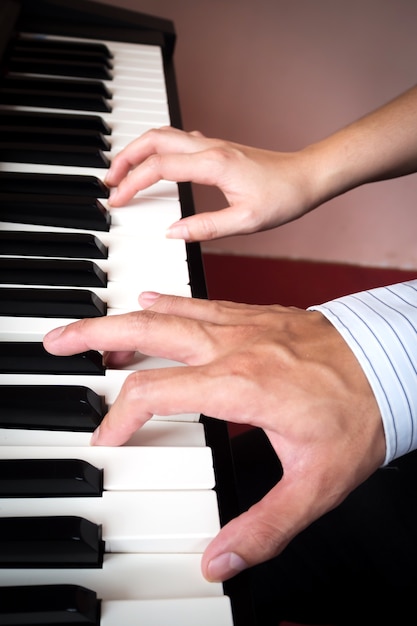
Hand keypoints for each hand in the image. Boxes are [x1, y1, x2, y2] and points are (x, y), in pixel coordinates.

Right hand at [43, 293, 384, 581]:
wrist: (393, 362)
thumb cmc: (360, 413)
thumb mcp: (317, 482)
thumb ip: (267, 524)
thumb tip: (222, 558)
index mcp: (239, 384)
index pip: (154, 393)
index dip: (119, 418)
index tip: (105, 441)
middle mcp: (232, 346)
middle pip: (146, 333)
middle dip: (94, 337)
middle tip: (58, 341)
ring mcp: (243, 325)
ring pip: (167, 312)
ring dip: (123, 319)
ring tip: (93, 332)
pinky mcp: (256, 316)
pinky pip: (198, 304)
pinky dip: (166, 304)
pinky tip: (152, 303)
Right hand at [105, 126, 317, 240]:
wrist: (307, 177)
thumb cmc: (283, 197)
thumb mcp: (245, 222)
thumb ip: (205, 228)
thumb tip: (171, 233)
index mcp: (213, 164)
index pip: (159, 167)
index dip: (133, 184)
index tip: (117, 201)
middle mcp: (209, 148)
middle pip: (153, 139)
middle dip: (125, 157)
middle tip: (109, 180)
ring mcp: (212, 145)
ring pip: (163, 135)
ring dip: (138, 150)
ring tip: (123, 172)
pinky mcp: (217, 149)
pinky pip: (178, 141)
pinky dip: (157, 149)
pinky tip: (155, 164)